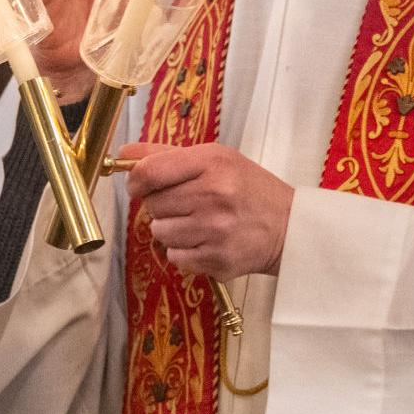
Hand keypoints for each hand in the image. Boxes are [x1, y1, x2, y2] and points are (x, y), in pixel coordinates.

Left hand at [118, 141, 294, 279]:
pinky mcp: (218, 259)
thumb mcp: (216, 158)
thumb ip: (166, 154)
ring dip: (172, 230)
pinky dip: (184, 252)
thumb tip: (123, 154)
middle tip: (187, 204)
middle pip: (153, 205)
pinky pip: (175, 257)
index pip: (149, 172)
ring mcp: (216, 230)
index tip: (139, 186)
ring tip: (198, 223)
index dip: (136, 181)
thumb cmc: (248, 189)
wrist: (290, 227)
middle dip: (162, 205)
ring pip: (160, 232)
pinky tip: (205, 241)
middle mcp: (214, 195)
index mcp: (212, 163)